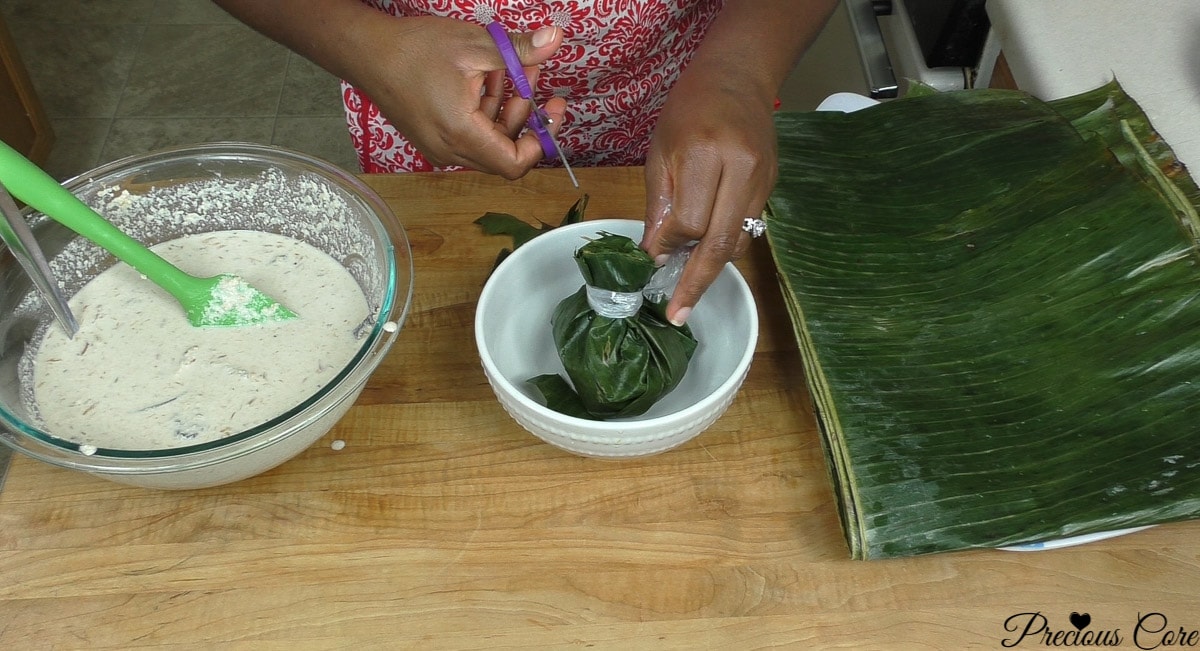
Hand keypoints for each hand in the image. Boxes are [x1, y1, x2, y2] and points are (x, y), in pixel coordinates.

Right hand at [346, 16, 566, 176]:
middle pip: (504, 151)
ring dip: (506, 107)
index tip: (552, 112)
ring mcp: (440, 147)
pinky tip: (488, 77)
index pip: (514, 164)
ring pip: (489, 141)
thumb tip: (555, 40)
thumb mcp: (475, 44)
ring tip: (513, 67)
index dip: (541, 142)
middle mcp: (449, 150)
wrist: (367, 53)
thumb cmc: (413, 49)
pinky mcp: (434, 138)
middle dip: (525, 114)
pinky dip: (486, 110)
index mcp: (461, 134)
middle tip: (535, 76)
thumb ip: (519, 50)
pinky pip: (471, 134)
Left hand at [641, 65, 777, 325]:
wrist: (738, 78)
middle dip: (696, 283)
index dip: (668, 247)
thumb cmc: (688, 110)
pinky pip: (748, 228)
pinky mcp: (773, 186)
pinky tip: (708, 254)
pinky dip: (726, 245)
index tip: (651, 264)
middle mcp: (739, 168)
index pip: (689, 222)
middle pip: (720, 243)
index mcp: (704, 153)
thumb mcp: (660, 152)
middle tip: (678, 313)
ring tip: (689, 288)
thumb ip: (660, 207)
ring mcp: (762, 179)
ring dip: (712, 268)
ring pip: (739, 242)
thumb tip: (654, 257)